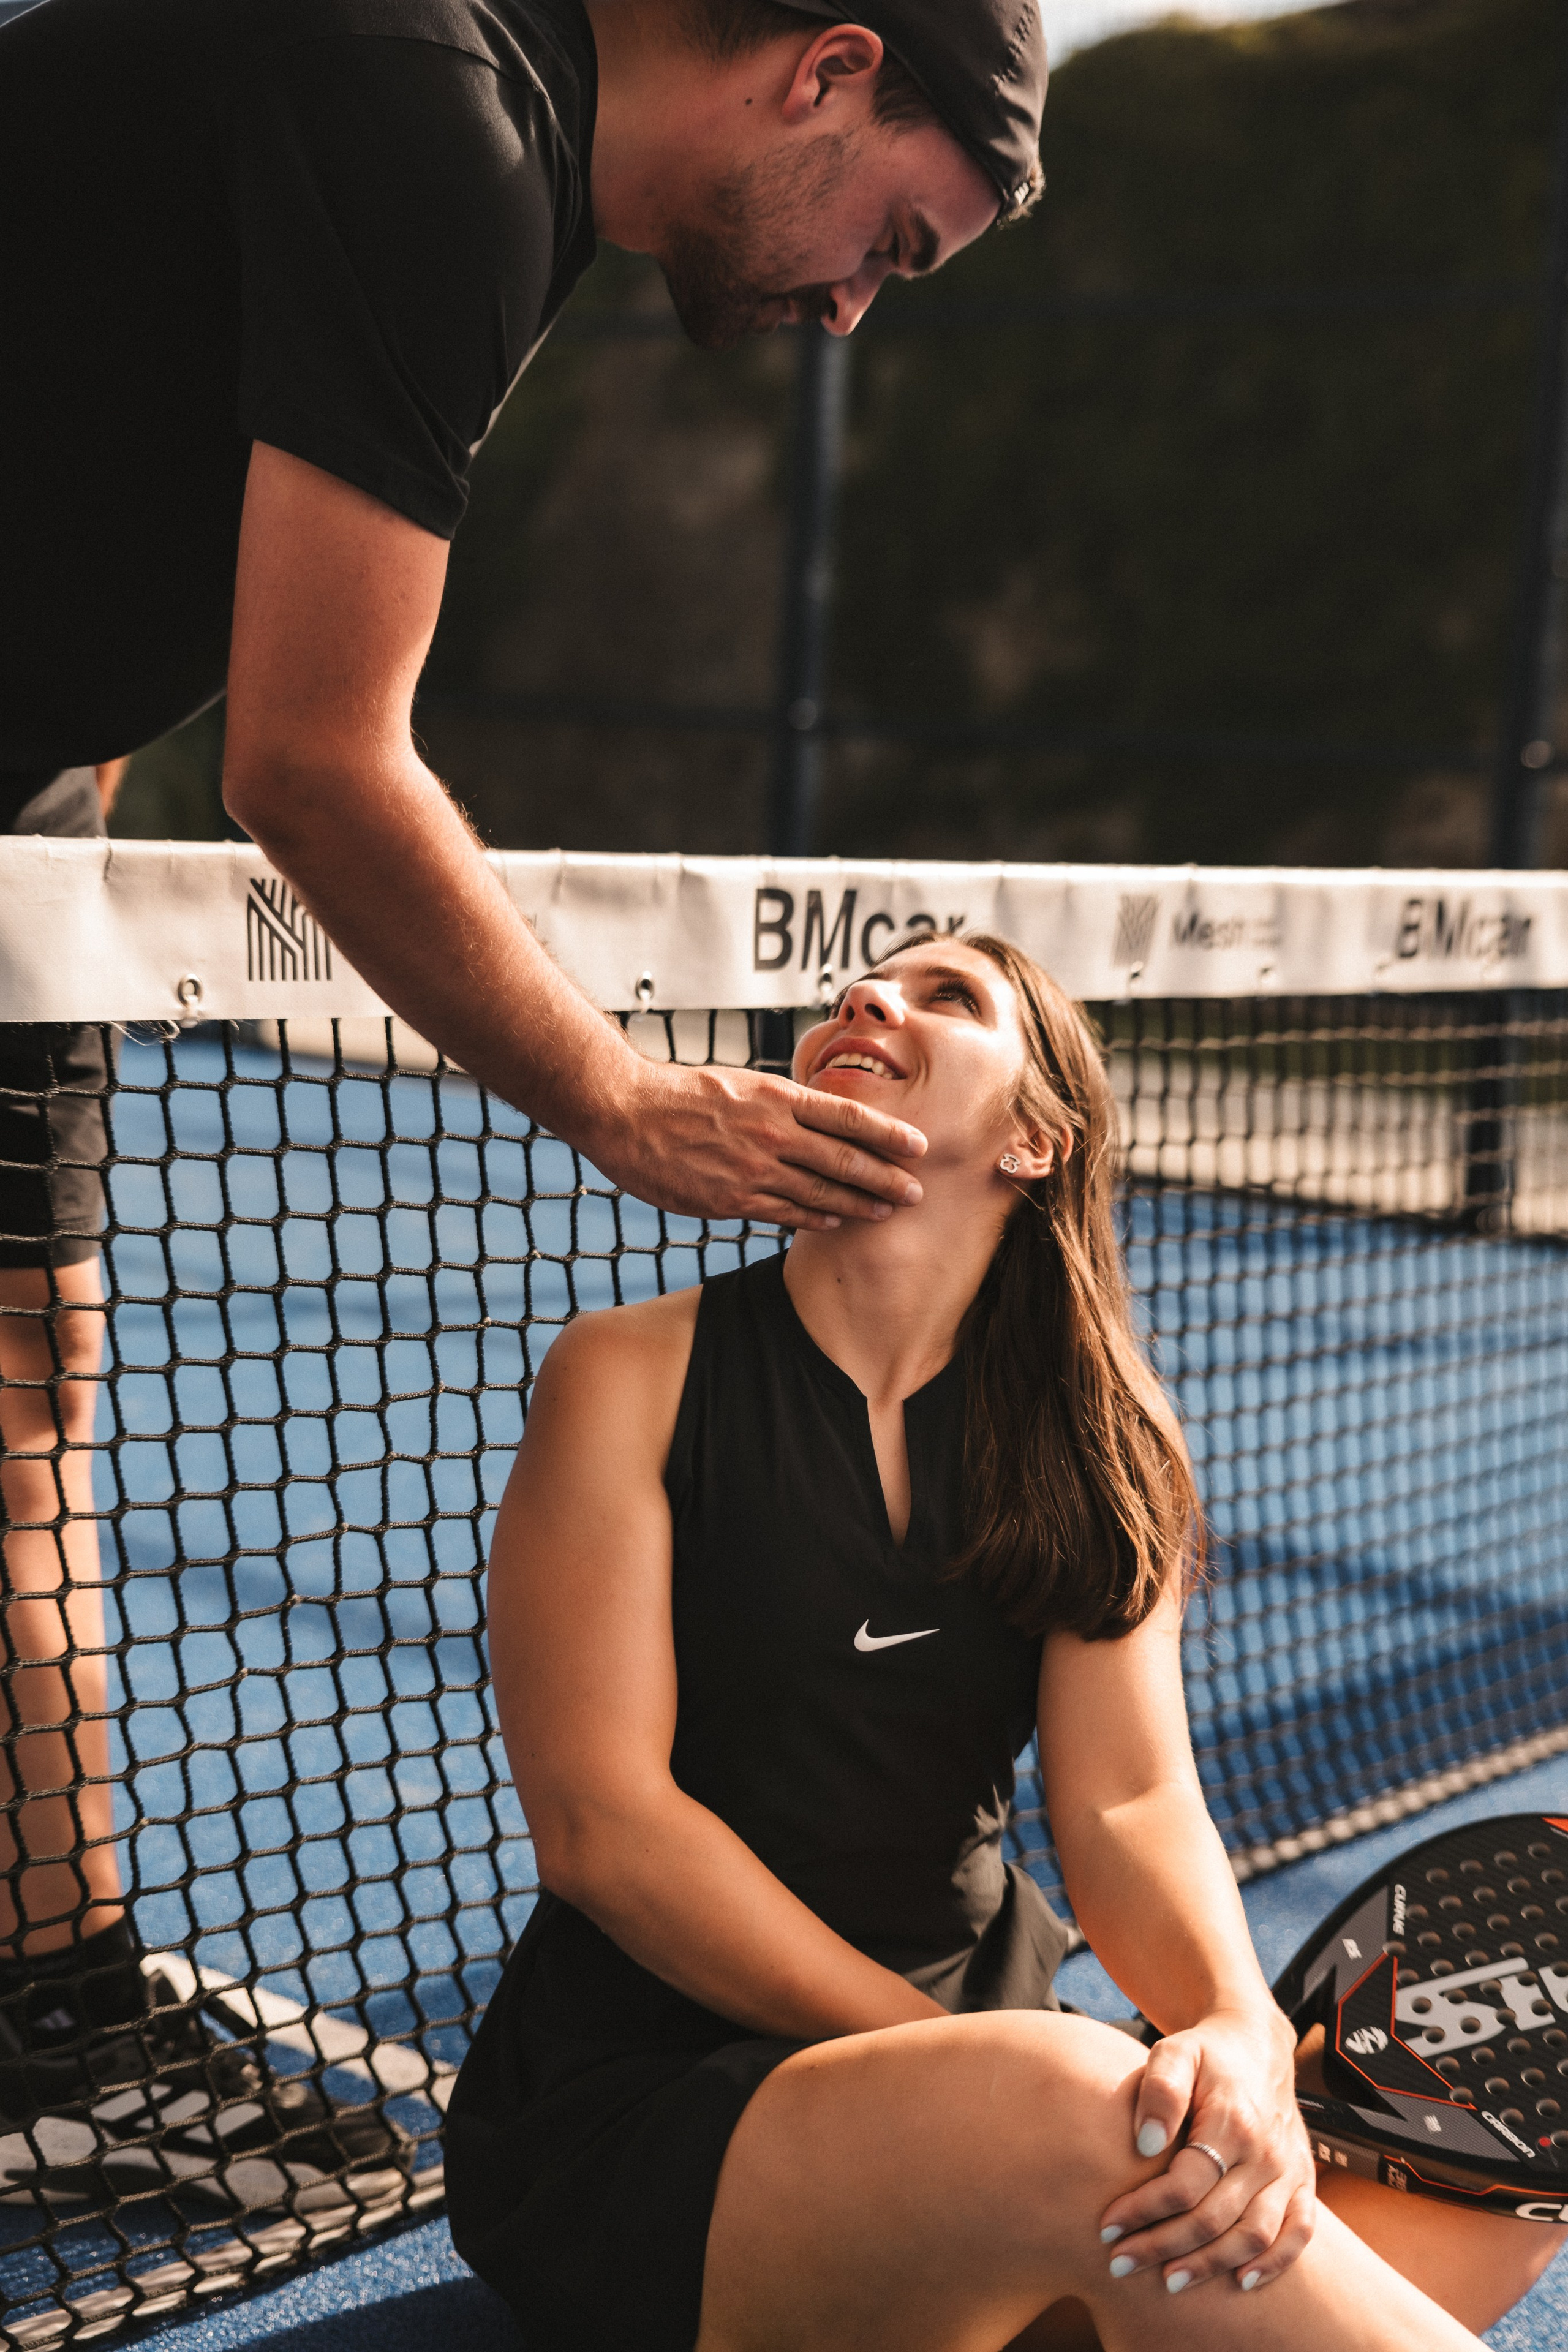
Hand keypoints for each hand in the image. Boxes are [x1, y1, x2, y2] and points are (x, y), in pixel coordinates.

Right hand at [587, 1058, 926, 1227]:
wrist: (624, 1112)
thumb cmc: (681, 1094)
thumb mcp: (740, 1083)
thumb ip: (781, 1103)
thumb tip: (818, 1115)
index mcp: (777, 1097)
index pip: (848, 1115)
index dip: (888, 1132)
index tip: (919, 1145)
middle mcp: (772, 1133)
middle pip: (844, 1160)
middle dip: (886, 1178)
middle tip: (917, 1192)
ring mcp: (752, 1170)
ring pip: (819, 1194)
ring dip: (858, 1205)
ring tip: (887, 1212)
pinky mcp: (729, 1200)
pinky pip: (783, 1214)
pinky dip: (814, 1220)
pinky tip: (835, 1224)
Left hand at [1098, 2004, 1314, 2297]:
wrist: (1258, 2045)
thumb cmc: (1206, 2054)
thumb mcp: (1174, 2051)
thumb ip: (1159, 2090)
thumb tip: (1145, 2144)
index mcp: (1232, 2122)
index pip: (1184, 2184)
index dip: (1143, 2210)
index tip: (1107, 2227)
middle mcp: (1266, 2153)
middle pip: (1213, 2219)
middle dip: (1163, 2246)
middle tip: (1121, 2262)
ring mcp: (1288, 2170)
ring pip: (1254, 2236)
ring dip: (1210, 2264)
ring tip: (1168, 2280)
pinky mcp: (1302, 2181)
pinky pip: (1298, 2232)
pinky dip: (1274, 2263)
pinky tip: (1241, 2281)